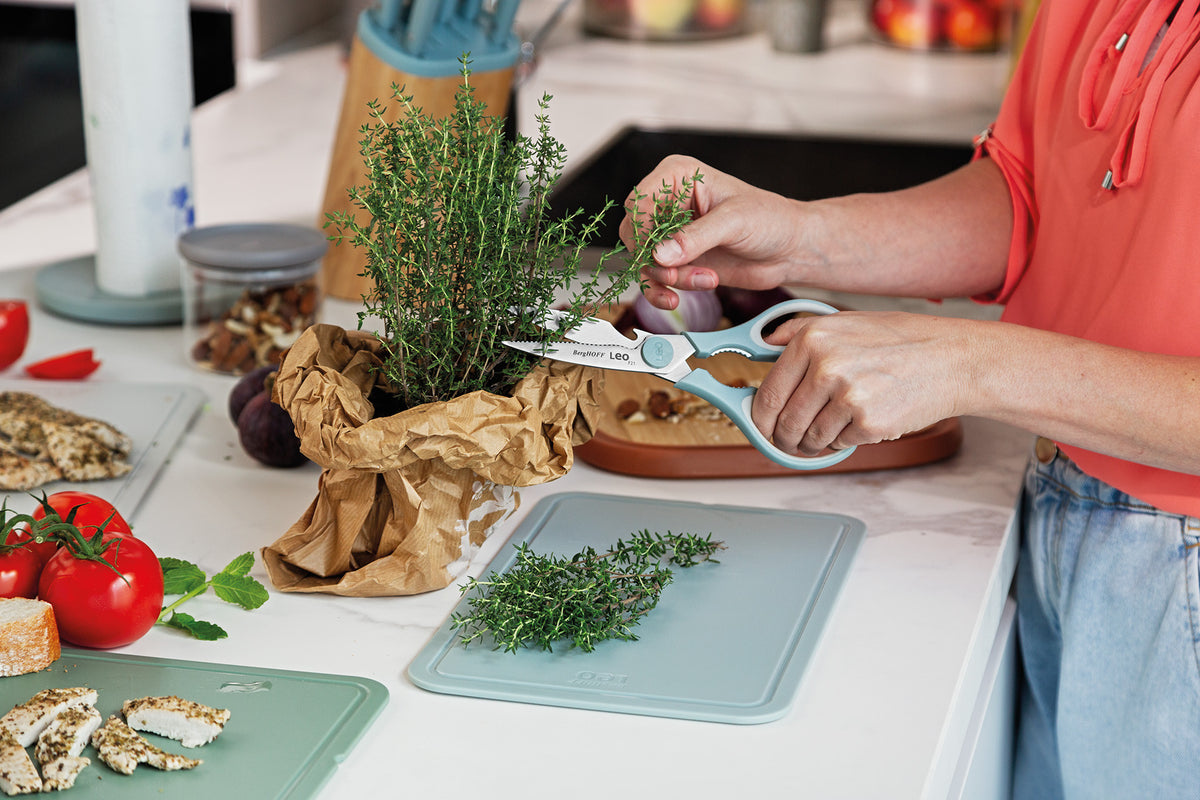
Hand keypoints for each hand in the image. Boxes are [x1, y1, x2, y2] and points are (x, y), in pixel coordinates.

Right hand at [618, 155, 807, 308]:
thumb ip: (696, 237)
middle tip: (675, 272)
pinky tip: (680, 295)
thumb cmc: (770, 220)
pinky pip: (654, 278)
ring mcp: (671, 234)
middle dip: (653, 259)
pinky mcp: (677, 260)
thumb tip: (662, 253)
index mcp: (678, 177)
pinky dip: (663, 291)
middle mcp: (669, 203)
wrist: (789, 249)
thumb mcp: (734, 221)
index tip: (657, 252)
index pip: (640, 201)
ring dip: (665, 278)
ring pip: (643, 261)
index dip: (642, 229)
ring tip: (700, 280)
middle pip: (634, 233)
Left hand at [751, 311, 973, 454]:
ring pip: (810, 438)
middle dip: (785, 438)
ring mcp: (848, 395)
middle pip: (785, 422)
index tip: (763, 427)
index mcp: (813, 339)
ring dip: (814, 443)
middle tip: (791, 441)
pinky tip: (859, 424)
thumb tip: (763, 343)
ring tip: (830, 431)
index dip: (761, 418)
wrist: (953, 359)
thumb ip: (799, 331)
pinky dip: (843, 441)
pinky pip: (839, 444)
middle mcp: (826, 365)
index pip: (769, 393)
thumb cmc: (903, 340)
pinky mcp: (869, 422)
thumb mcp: (846, 321)